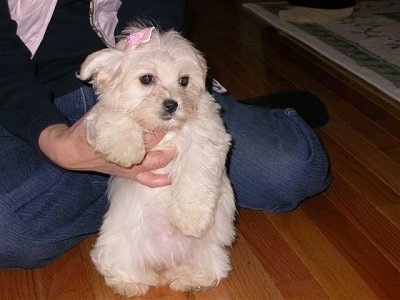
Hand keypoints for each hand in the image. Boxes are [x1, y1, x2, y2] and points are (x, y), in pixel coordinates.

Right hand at [38, 117, 174, 186]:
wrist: (72, 151)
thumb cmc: (86, 131)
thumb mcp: (99, 114)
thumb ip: (115, 107)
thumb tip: (126, 93)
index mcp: (123, 135)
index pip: (145, 128)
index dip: (157, 121)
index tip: (165, 113)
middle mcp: (129, 152)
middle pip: (153, 144)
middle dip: (166, 135)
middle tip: (176, 127)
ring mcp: (131, 165)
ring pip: (154, 163)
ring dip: (167, 156)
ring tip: (178, 149)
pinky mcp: (129, 173)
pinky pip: (146, 180)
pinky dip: (159, 180)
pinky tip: (170, 179)